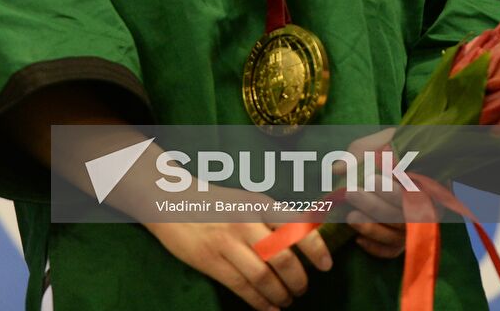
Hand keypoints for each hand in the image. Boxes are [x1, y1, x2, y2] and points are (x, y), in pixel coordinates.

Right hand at [146, 204, 331, 310]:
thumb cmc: (217, 203)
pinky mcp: (211, 261)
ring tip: (288, 301)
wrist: (172, 201)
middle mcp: (246, 220)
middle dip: (298, 279)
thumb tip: (306, 236)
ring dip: (281, 294)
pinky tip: (269, 309)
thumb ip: (272, 218)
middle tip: (303, 289)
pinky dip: (260, 303)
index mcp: (259, 203)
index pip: (295, 225)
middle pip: (282, 256)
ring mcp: (228, 242)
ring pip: (263, 276)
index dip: (315, 248)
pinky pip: (242, 287)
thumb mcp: (247, 201)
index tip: (327, 266)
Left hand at [335, 128, 406, 259]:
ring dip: (373, 228)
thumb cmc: (381, 151)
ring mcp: (412, 226)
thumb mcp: (371, 146)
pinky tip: (358, 239)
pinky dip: (377, 248)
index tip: (370, 179)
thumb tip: (337, 169)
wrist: (391, 160)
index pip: (410, 190)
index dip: (390, 189)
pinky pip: (393, 251)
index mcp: (419, 181)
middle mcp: (421, 206)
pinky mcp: (402, 239)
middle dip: (374, 206)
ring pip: (397, 235)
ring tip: (350, 216)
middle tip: (352, 193)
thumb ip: (357, 155)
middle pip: (400, 214)